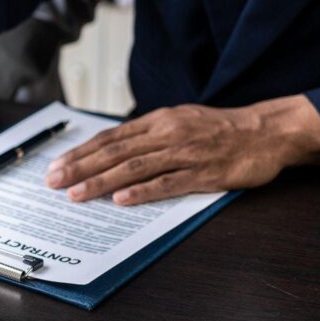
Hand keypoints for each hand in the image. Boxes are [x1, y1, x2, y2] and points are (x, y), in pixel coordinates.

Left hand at [45, 95, 319, 205]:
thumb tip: (112, 147)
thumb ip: (147, 134)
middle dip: (80, 168)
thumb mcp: (178, 120)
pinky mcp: (204, 173)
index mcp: (157, 121)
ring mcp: (184, 153)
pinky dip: (143, 192)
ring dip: (102, 182)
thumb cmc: (218, 128)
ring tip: (77, 195)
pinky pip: (169, 183)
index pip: (109, 138)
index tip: (57, 166)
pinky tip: (121, 200)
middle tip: (54, 182)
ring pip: (134, 168)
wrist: (265, 131)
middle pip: (114, 152)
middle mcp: (165, 134)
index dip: (81, 152)